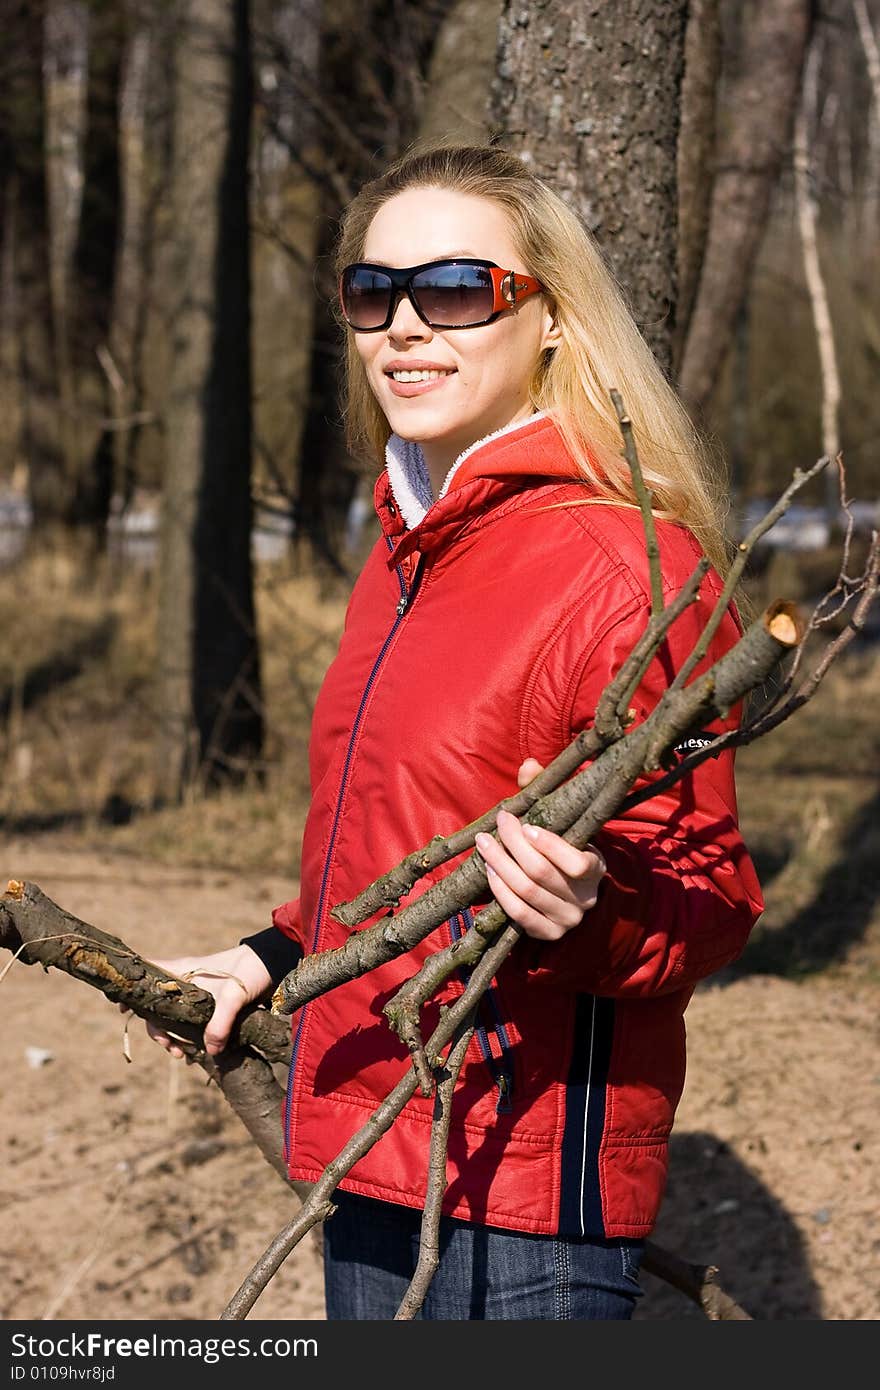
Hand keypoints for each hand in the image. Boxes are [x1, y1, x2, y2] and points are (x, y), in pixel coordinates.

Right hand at [122, 945, 272, 1057]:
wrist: (274, 964)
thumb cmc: (249, 971)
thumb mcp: (233, 996)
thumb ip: (220, 1023)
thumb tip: (209, 1051)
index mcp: (183, 971)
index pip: (148, 974)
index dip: (132, 990)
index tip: (121, 1007)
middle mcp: (185, 982)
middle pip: (158, 1006)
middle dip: (158, 1030)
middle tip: (171, 1049)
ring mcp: (197, 994)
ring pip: (174, 1017)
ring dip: (174, 1037)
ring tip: (183, 1056)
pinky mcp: (211, 1005)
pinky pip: (192, 1023)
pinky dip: (190, 1038)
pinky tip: (196, 1055)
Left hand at [474, 758, 606, 940]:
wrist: (571, 893)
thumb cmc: (564, 847)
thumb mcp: (564, 821)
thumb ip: (547, 792)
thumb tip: (528, 765)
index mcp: (596, 869)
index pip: (577, 864)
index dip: (550, 845)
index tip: (526, 825)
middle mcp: (585, 899)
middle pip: (543, 874)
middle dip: (514, 845)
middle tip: (499, 823)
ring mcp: (566, 920)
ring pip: (527, 892)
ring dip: (500, 865)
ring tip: (484, 843)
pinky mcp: (546, 934)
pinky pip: (518, 914)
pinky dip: (499, 890)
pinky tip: (488, 869)